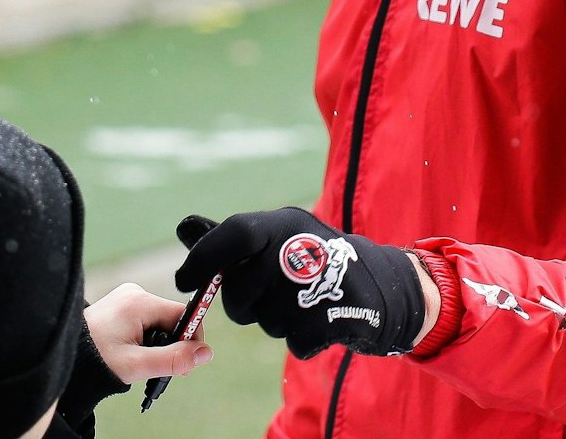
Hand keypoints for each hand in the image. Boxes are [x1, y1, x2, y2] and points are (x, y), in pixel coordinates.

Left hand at [83, 283, 214, 384]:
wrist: (61, 357)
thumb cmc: (95, 361)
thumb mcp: (137, 365)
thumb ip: (173, 359)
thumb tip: (206, 354)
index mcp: (139, 302)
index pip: (182, 314)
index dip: (190, 338)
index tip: (186, 360)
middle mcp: (134, 293)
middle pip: (171, 319)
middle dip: (172, 343)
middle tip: (160, 368)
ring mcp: (126, 298)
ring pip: (159, 321)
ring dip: (158, 342)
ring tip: (142, 362)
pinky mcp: (120, 305)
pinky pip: (146, 320)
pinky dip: (146, 338)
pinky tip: (134, 352)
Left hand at [174, 207, 426, 359]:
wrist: (382, 283)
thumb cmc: (316, 258)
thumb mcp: (277, 236)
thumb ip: (230, 239)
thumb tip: (184, 227)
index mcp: (284, 223)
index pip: (234, 233)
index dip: (203, 257)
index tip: (182, 281)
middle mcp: (299, 247)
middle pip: (241, 293)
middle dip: (246, 304)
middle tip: (268, 296)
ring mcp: (317, 283)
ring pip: (266, 321)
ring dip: (277, 321)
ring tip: (302, 302)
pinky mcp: (333, 317)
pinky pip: (295, 342)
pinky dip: (303, 338)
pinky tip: (319, 320)